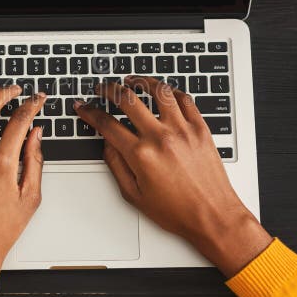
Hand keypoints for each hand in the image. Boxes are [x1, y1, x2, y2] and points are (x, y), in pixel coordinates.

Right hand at [75, 76, 271, 276]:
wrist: (213, 216)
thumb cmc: (177, 211)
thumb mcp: (134, 195)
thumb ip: (116, 165)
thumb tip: (107, 144)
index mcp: (141, 155)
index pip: (107, 124)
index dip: (90, 112)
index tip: (84, 107)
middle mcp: (161, 137)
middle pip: (127, 100)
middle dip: (108, 89)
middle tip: (102, 88)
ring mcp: (182, 130)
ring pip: (158, 91)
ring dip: (141, 81)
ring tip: (132, 80)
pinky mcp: (200, 128)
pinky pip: (184, 99)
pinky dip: (170, 91)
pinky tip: (162, 92)